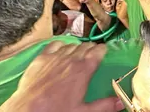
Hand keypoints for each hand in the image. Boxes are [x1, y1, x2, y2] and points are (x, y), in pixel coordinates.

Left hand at [0, 42, 121, 111]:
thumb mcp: (84, 111)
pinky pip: (54, 44)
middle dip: (90, 48)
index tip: (103, 51)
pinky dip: (60, 45)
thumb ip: (104, 105)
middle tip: (92, 54)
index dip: (102, 50)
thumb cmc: (57, 111)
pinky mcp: (41, 58)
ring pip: (71, 44)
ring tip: (77, 53)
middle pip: (85, 46)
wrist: (29, 110)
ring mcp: (55, 56)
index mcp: (83, 69)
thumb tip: (120, 103)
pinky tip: (61, 49)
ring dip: (76, 47)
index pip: (98, 51)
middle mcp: (70, 59)